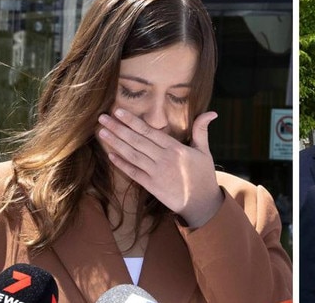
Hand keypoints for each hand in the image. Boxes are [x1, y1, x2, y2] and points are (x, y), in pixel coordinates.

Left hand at [98, 109, 222, 226]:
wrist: (202, 203)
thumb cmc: (203, 175)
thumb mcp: (205, 151)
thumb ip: (201, 130)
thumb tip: (211, 112)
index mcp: (176, 149)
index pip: (150, 132)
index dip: (133, 121)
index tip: (119, 112)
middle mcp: (164, 159)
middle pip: (137, 141)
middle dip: (118, 128)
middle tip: (102, 118)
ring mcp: (156, 173)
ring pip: (132, 155)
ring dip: (115, 143)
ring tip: (102, 132)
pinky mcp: (152, 186)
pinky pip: (133, 173)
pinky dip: (122, 164)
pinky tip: (110, 155)